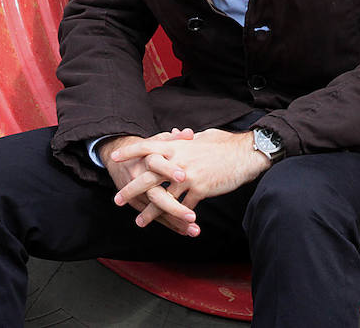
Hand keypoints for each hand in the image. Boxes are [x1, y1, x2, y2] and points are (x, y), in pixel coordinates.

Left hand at [110, 129, 269, 232]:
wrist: (244, 154)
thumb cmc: (224, 143)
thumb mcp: (201, 136)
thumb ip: (184, 138)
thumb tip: (175, 133)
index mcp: (176, 146)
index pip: (147, 146)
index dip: (130, 151)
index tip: (115, 157)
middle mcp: (179, 161)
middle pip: (148, 176)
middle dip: (131, 189)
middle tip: (117, 199)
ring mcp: (188, 177)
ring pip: (163, 197)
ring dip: (150, 212)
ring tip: (139, 221)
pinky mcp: (200, 190)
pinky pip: (184, 207)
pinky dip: (178, 218)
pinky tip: (172, 226)